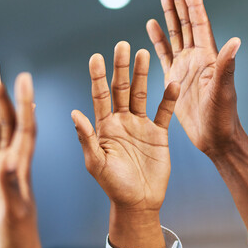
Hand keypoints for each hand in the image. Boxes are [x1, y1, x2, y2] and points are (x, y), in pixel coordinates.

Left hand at [72, 42, 179, 247]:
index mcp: (103, 126)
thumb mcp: (96, 163)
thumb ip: (86, 138)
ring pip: (141, 94)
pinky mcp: (158, 134)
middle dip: (121, 67)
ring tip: (143, 53)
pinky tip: (172, 83)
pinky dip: (168, 98)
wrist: (138, 202)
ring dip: (142, 75)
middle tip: (122, 45)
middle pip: (121, 89)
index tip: (96, 57)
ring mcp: (140, 126)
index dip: (98, 77)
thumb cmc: (112, 185)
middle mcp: (121, 121)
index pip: (99, 96)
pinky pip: (164, 112)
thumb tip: (74, 114)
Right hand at [146, 0, 241, 156]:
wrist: (215, 139)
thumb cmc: (223, 118)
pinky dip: (159, 38)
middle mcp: (198, 57)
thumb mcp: (224, 91)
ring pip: (175, 33)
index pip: (199, 23)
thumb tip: (236, 41)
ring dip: (169, 12)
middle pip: (186, 21)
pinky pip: (165, 53)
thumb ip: (226, 66)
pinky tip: (152, 24)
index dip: (193, 2)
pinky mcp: (175, 78)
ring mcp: (186, 66)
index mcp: (209, 57)